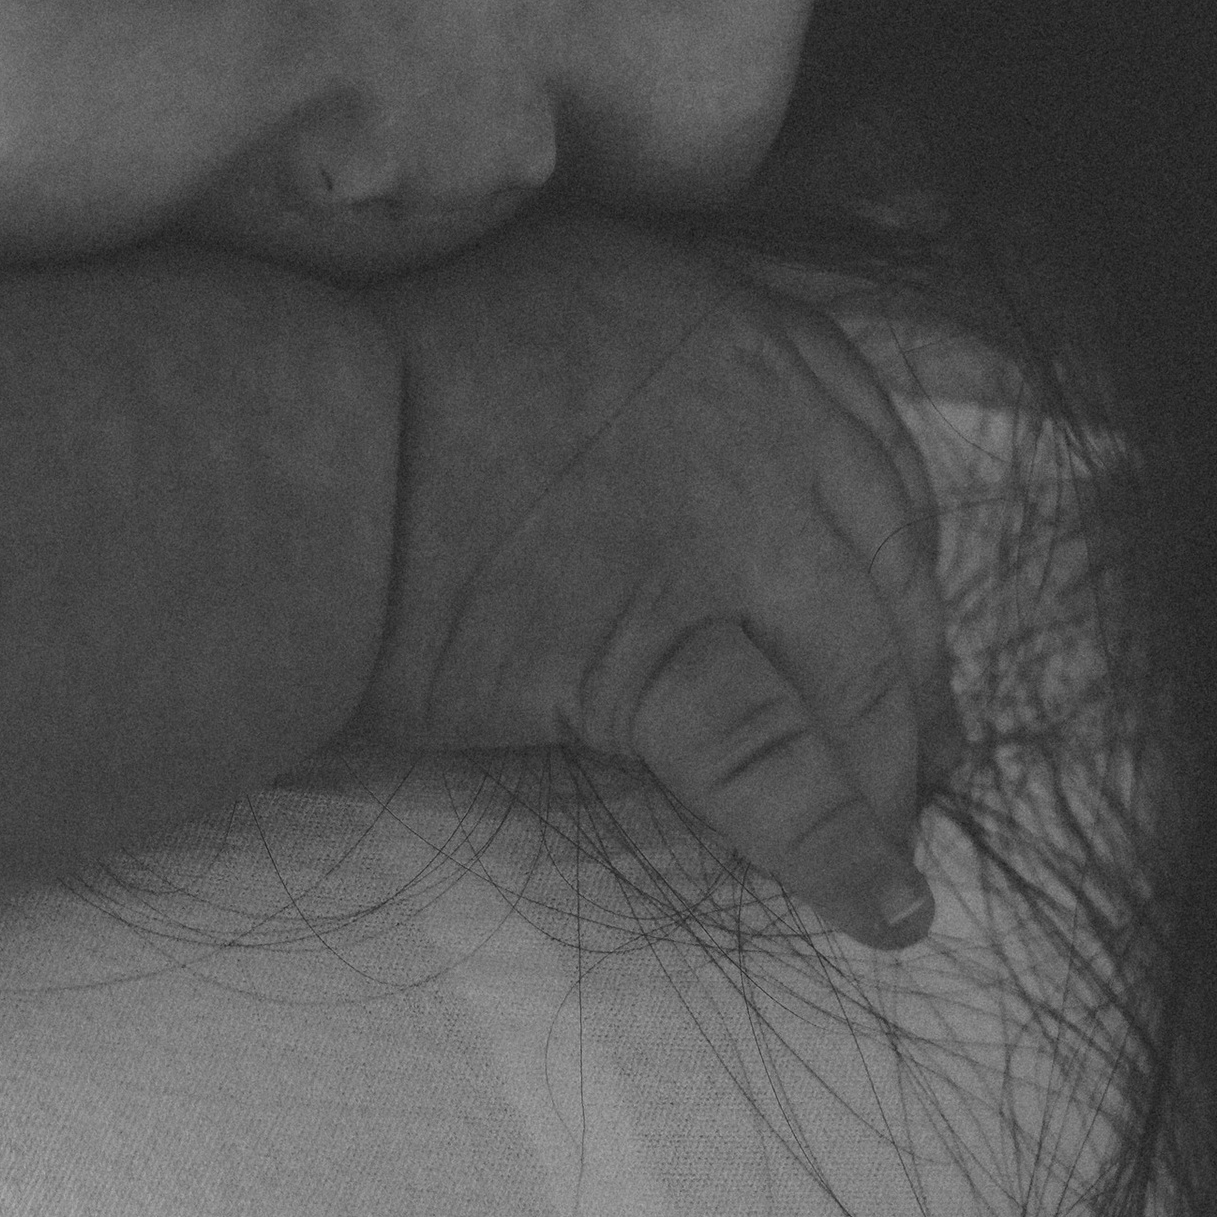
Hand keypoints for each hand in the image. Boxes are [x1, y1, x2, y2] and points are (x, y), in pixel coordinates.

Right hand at [355, 207, 961, 948]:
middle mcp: (755, 410)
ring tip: (897, 845)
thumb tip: (686, 457)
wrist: (290, 449)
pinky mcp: (656, 648)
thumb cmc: (374, 378)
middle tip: (926, 760)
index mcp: (727, 320)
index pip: (872, 449)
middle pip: (886, 566)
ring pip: (853, 670)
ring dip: (886, 774)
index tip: (908, 624)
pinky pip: (775, 766)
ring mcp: (720, 528)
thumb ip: (653, 365)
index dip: (900, 558)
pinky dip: (840, 850)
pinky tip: (885, 910)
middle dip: (914, 678)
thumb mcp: (554, 306)